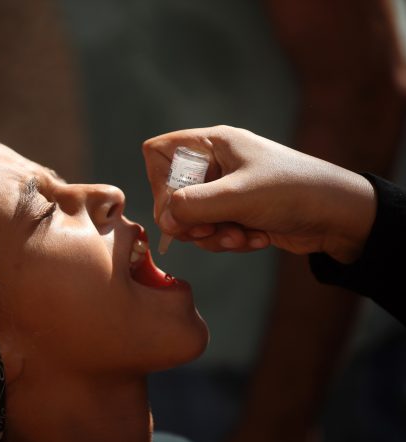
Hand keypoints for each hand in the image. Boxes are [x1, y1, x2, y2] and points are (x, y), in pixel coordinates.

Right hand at [143, 125, 376, 262]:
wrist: (340, 216)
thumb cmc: (293, 191)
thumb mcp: (238, 196)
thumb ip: (193, 205)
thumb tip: (163, 219)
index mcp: (213, 143)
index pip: (160, 153)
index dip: (159, 181)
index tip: (176, 206)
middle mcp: (215, 164)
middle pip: (172, 194)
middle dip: (191, 220)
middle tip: (211, 231)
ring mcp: (225, 189)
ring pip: (191, 219)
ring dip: (213, 236)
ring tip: (241, 237)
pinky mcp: (235, 213)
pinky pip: (212, 231)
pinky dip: (230, 240)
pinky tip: (256, 238)